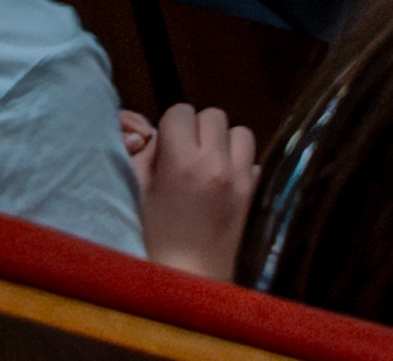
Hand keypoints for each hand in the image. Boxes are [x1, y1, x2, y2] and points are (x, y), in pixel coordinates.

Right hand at [122, 105, 261, 279]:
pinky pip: (254, 160)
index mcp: (181, 164)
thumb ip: (143, 156)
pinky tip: (223, 186)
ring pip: (240, 132)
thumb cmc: (155, 241)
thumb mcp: (137, 194)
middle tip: (186, 156)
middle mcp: (216, 165)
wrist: (189, 281)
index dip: (171, 126)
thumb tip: (153, 133)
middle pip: (213, 115)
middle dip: (197, 130)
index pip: (181, 111)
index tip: (166, 148)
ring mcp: (240, 178)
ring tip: (208, 167)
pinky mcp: (255, 192)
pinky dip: (240, 166)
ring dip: (224, 143)